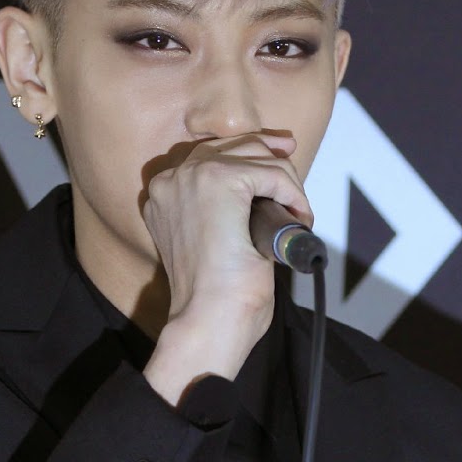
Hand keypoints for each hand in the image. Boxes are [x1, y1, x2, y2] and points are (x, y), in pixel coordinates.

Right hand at [140, 131, 311, 405]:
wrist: (207, 317)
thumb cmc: (212, 296)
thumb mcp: (214, 241)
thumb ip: (226, 210)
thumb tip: (264, 191)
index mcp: (164, 193)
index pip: (209, 153)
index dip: (248, 152)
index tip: (276, 155)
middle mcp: (171, 179)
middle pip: (232, 144)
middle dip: (270, 155)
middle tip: (294, 170)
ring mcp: (192, 176)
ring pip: (257, 155)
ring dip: (287, 184)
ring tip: (298, 216)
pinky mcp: (219, 181)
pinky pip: (272, 172)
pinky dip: (293, 193)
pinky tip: (298, 217)